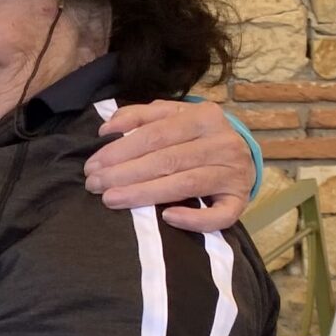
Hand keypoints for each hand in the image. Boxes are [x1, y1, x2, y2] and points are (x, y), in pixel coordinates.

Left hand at [84, 98, 255, 232]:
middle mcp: (222, 142)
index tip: (93, 165)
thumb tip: (107, 128)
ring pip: (185, 184)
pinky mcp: (240, 200)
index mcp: (204, 116)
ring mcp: (234, 172)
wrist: (242, 155)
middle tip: (94, 185)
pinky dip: (194, 219)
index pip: (156, 134)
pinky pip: (220, 215)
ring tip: (112, 200)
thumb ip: (141, 116)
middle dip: (125, 173)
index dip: (121, 150)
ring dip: (144, 194)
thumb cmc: (198, 136)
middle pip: (167, 160)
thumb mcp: (174, 116)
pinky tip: (167, 218)